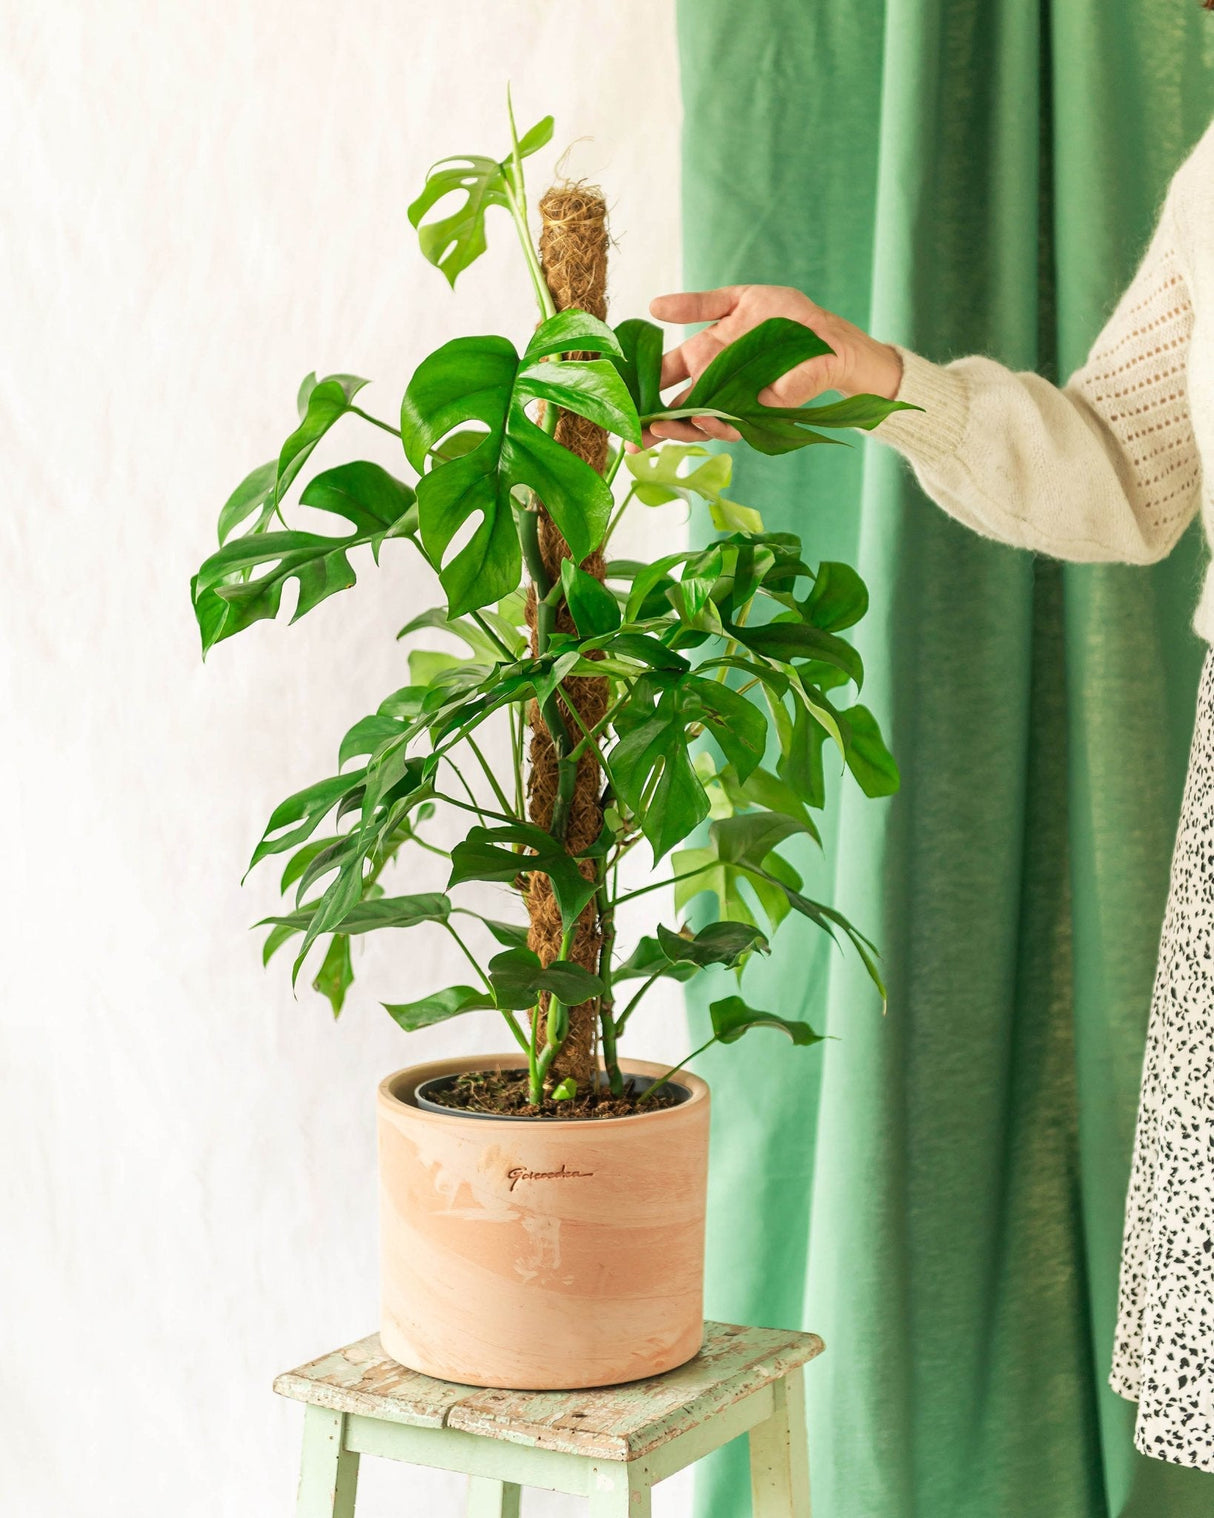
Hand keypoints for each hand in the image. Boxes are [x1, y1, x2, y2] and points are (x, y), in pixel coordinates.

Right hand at [641, 285, 902, 446]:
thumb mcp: (740, 300)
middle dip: (652, 425)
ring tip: (662, 427)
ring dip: (679, 428)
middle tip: (635, 438)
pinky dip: (715, 426)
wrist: (831, 341)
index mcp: (704, 354)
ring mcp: (734, 402)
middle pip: (673, 408)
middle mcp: (714, 382)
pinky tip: (704, 421)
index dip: (639, 389)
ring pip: (697, 423)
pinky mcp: (757, 415)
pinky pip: (731, 426)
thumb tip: (654, 306)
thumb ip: (699, 304)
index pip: (662, 375)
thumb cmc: (790, 317)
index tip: (619, 399)